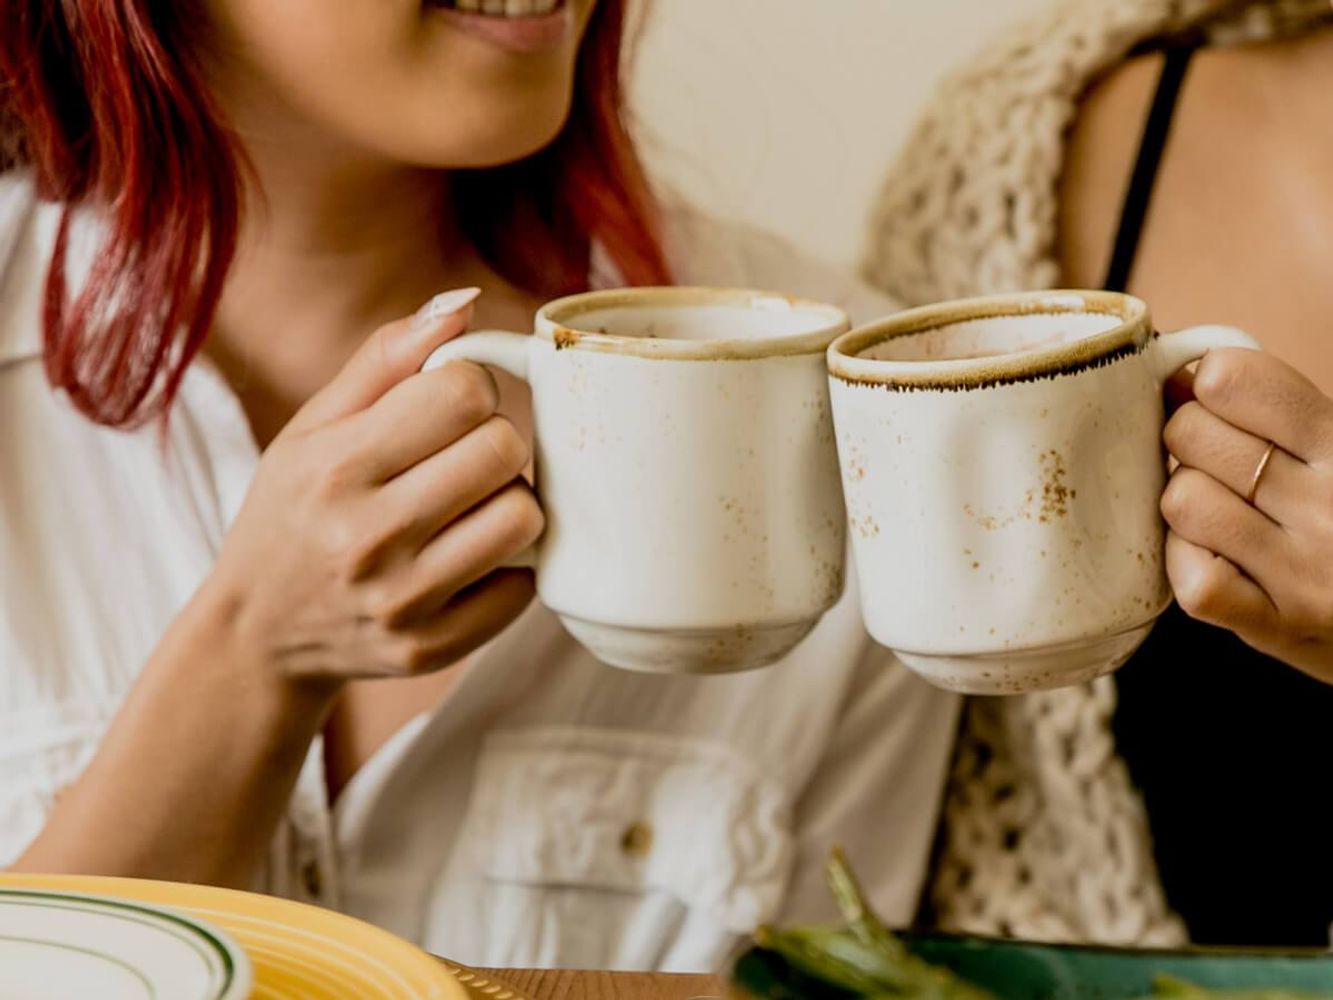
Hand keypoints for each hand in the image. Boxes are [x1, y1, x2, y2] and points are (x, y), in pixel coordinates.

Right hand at [206, 288, 542, 687]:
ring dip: (509, 502)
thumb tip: (466, 303)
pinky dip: (507, 566)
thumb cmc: (293, 511)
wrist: (259, 634)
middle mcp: (367, 537)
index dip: (472, 387)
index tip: (451, 407)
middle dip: (496, 441)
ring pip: (524, 519)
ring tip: (470, 506)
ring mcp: (403, 602)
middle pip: (505, 450)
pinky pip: (523, 586)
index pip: (464, 392)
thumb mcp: (313, 425)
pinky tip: (466, 558)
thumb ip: (387, 358)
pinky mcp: (432, 648)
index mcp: (335, 466)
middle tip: (465, 457)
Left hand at [1161, 347, 1332, 683]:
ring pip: (1183, 501)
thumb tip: (1180, 373)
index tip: (1210, 395)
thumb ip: (1277, 410)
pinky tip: (1215, 557)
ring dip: (1186, 500)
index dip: (1207, 381)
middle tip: (1212, 458)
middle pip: (1193, 436)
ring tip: (1221, 509)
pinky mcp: (1278, 627)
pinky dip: (1188, 562)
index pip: (1237, 381)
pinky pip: (1195, 579)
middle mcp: (1330, 506)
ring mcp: (1304, 572)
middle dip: (1187, 438)